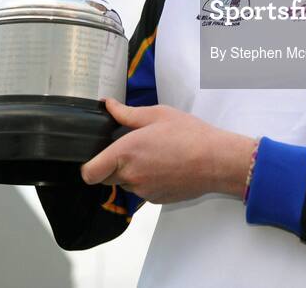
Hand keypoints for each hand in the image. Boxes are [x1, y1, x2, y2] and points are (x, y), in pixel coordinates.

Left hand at [81, 98, 256, 203]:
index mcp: (126, 152)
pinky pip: (142, 191)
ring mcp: (143, 191)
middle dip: (112, 166)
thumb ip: (127, 113)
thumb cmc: (189, 135)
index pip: (89, 173)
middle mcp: (131, 175)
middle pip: (105, 178)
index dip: (89, 166)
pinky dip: (148, 181)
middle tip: (132, 150)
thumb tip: (108, 105)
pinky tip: (165, 167)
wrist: (216, 160)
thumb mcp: (157, 114)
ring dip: (132, 173)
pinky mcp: (156, 200)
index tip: (97, 156)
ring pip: (126, 184)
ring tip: (155, 155)